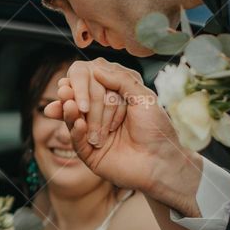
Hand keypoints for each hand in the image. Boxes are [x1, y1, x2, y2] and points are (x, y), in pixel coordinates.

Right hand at [44, 59, 202, 216]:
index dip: (83, 80)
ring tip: (69, 104)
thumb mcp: (143, 97)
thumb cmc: (156, 129)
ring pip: (75, 118)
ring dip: (70, 111)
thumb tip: (95, 68)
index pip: (92, 83)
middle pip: (80, 99)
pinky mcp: (89, 153)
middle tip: (68, 93)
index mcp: (114, 97)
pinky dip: (76, 130)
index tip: (74, 78)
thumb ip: (121, 80)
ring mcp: (93, 133)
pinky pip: (76, 141)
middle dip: (79, 96)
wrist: (161, 161)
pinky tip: (79, 124)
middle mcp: (101, 113)